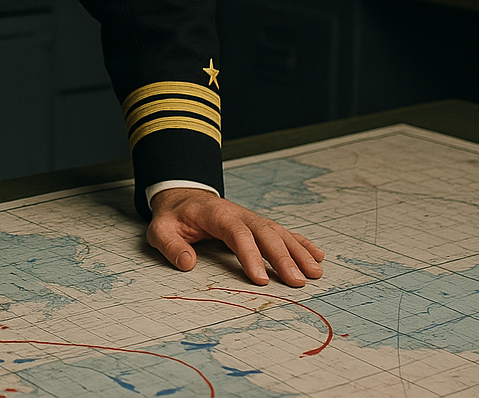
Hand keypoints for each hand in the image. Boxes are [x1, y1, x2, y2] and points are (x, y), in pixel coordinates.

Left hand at [147, 188, 323, 286]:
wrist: (181, 196)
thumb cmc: (173, 217)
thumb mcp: (160, 229)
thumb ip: (170, 246)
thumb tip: (187, 264)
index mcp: (216, 215)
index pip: (237, 233)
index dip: (250, 255)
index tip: (261, 279)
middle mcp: (239, 214)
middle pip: (264, 233)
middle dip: (283, 256)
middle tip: (298, 281)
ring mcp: (250, 218)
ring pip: (278, 232)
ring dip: (298, 251)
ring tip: (315, 272)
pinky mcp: (257, 224)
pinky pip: (282, 232)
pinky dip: (301, 242)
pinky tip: (317, 256)